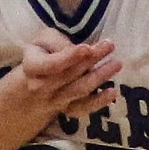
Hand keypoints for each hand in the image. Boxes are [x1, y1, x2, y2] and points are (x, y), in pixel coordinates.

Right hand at [4, 28, 120, 134]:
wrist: (31, 83)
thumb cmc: (41, 54)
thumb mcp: (42, 40)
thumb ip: (57, 41)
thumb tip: (77, 50)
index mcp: (32, 66)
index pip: (49, 64)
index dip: (68, 57)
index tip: (86, 48)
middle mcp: (41, 87)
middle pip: (69, 74)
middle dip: (91, 60)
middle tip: (110, 45)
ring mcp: (54, 101)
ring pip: (79, 90)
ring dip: (99, 77)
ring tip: (117, 63)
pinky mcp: (66, 109)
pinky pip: (82, 109)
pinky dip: (98, 102)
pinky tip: (113, 92)